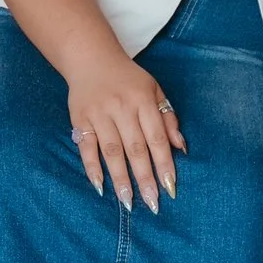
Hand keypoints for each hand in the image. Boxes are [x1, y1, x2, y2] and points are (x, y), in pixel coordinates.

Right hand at [65, 49, 183, 211]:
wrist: (91, 58)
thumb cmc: (128, 79)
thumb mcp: (154, 90)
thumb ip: (168, 118)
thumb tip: (182, 148)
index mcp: (143, 100)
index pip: (157, 138)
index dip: (165, 164)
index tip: (171, 188)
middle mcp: (122, 107)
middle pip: (136, 149)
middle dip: (145, 178)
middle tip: (152, 204)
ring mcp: (99, 114)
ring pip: (112, 151)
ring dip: (120, 179)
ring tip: (128, 202)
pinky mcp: (80, 119)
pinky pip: (86, 147)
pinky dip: (92, 167)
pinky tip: (100, 186)